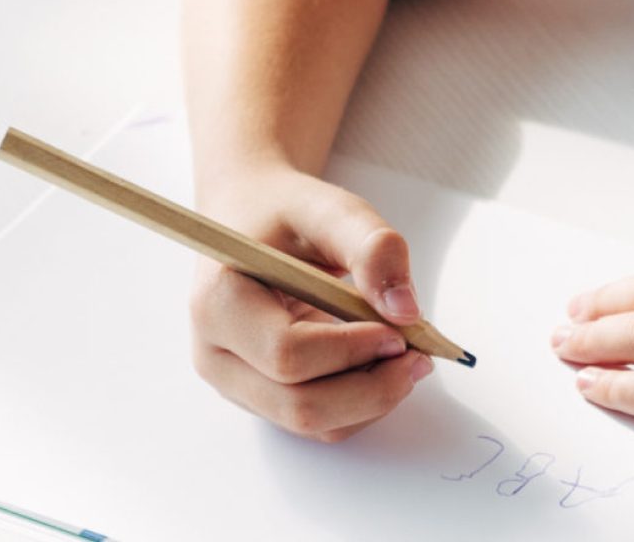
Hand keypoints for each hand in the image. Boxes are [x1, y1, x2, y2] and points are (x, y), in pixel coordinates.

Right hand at [188, 165, 432, 441]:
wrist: (251, 216)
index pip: (287, 354)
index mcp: (218, 302)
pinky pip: (319, 422)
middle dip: (371, 389)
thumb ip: (371, 247)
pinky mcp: (260, 396)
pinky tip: (379, 364)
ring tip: (406, 358)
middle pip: (299, 406)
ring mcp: (234, 382)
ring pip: (313, 424)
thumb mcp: (329, 209)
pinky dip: (360, 403)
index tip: (400, 330)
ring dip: (372, 400)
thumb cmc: (282, 212)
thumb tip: (405, 311)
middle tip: (418, 355)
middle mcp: (215, 353)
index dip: (352, 349)